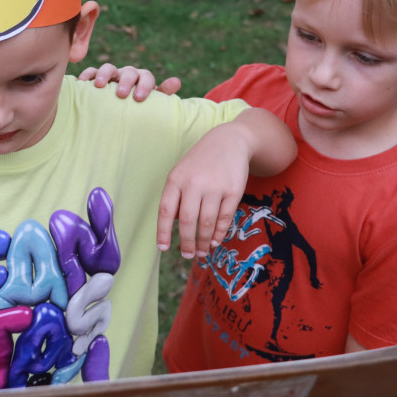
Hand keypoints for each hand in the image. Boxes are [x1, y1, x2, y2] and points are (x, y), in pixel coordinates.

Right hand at [78, 63, 181, 101]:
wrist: (123, 111)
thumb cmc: (139, 108)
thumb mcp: (153, 104)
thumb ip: (164, 95)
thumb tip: (176, 81)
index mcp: (143, 79)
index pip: (147, 77)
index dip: (144, 86)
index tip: (139, 98)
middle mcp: (128, 74)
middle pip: (128, 72)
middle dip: (125, 81)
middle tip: (121, 94)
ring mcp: (112, 75)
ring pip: (108, 68)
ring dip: (104, 74)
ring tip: (99, 86)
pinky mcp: (96, 78)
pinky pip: (91, 72)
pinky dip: (87, 75)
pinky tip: (83, 82)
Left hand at [156, 108, 295, 257]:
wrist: (229, 141)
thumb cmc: (200, 162)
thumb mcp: (181, 173)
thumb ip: (176, 197)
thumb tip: (172, 228)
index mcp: (175, 179)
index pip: (165, 211)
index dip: (163, 232)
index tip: (162, 248)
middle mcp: (193, 183)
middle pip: (187, 221)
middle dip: (187, 243)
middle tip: (188, 255)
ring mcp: (215, 187)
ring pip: (206, 223)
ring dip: (203, 242)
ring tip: (202, 252)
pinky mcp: (233, 190)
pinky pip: (224, 218)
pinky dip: (219, 233)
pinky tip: (215, 241)